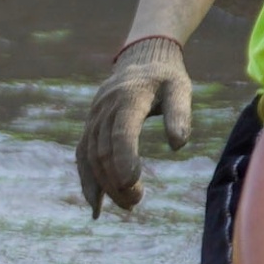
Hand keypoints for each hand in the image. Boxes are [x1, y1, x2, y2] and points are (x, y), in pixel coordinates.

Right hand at [77, 31, 195, 211]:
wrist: (140, 58)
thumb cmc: (166, 76)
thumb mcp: (180, 89)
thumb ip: (180, 114)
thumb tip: (178, 145)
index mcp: (128, 98)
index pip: (121, 132)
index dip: (125, 158)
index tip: (132, 184)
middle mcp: (104, 108)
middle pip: (103, 150)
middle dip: (116, 180)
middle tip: (136, 201)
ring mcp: (93, 118)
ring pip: (90, 156)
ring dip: (105, 185)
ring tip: (128, 205)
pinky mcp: (90, 126)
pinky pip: (82, 155)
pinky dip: (87, 181)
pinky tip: (96, 205)